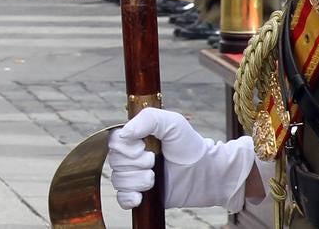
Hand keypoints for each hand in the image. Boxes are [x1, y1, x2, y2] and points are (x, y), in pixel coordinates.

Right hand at [107, 109, 258, 211]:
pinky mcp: (140, 194)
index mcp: (135, 137)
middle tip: (154, 161)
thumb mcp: (171, 122)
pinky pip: (121, 199)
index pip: (114, 141)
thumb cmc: (188, 144)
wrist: (204, 172)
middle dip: (136, 164)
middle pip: (115, 161)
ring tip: (154, 178)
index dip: (125, 147)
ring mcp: (135, 176)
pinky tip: (140, 197)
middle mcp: (132, 156)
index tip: (143, 147)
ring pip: (118, 180)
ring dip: (137, 180)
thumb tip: (124, 133)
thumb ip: (146, 120)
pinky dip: (128, 198)